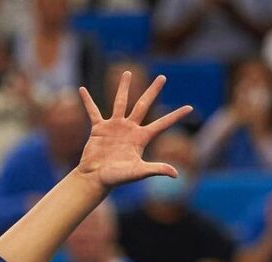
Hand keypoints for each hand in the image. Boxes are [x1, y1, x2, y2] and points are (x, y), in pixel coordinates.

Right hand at [76, 73, 191, 190]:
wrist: (95, 179)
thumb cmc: (116, 178)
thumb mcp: (137, 172)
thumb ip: (156, 169)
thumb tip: (176, 174)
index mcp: (141, 138)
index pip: (162, 124)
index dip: (176, 116)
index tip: (190, 108)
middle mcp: (129, 129)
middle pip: (143, 105)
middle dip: (153, 91)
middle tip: (163, 77)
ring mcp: (114, 127)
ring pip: (120, 102)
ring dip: (123, 88)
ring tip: (127, 72)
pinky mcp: (99, 128)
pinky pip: (93, 111)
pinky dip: (87, 101)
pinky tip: (82, 90)